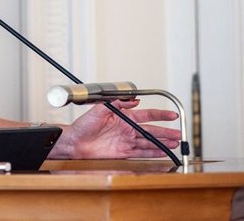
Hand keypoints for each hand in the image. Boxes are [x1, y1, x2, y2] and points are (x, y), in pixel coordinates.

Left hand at [58, 100, 181, 158]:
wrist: (74, 142)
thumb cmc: (83, 125)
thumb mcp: (98, 109)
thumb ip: (116, 103)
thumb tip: (134, 100)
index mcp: (123, 117)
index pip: (146, 115)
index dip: (160, 115)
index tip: (172, 115)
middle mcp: (127, 129)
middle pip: (151, 130)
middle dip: (166, 132)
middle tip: (179, 134)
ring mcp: (126, 141)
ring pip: (149, 142)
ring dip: (162, 143)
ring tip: (175, 144)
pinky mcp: (123, 152)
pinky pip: (141, 153)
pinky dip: (153, 153)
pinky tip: (162, 154)